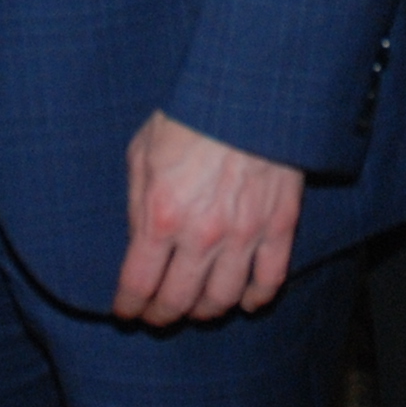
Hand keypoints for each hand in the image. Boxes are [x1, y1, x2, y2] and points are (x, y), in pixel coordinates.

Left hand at [114, 111, 304, 325]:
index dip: (130, 306)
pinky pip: (269, 280)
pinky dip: (256, 298)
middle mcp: (202, 236)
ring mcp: (244, 235)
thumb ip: (137, 203)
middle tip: (157, 316)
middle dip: (162, 315)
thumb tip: (137, 241)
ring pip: (223, 299)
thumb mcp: (143, 152)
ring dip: (205, 311)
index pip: (139, 285)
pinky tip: (245, 300)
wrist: (247, 90)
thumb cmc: (189, 115)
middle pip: (179, 301)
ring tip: (197, 308)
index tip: (126, 312)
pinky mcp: (279, 226)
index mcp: (161, 216)